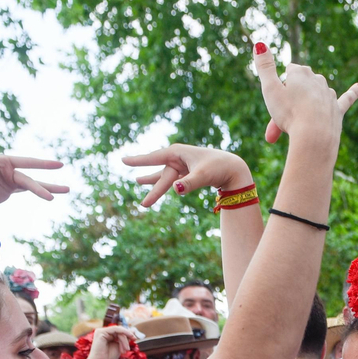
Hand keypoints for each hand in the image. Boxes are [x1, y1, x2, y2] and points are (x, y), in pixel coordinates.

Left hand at [0, 120, 66, 209]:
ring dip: (48, 189)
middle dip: (48, 184)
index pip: (28, 163)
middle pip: (31, 178)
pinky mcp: (9, 191)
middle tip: (67, 188)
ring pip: (33, 185)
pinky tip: (52, 194)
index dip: (43, 164)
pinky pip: (28, 192)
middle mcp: (9, 169)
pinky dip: (40, 192)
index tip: (58, 165)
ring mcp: (10, 181)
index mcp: (4, 161)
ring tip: (66, 190)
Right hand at [81, 324, 138, 358]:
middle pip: (120, 331)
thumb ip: (125, 338)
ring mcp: (101, 331)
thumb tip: (133, 330)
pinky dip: (123, 335)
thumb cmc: (108, 357)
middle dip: (126, 339)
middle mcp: (103, 332)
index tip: (135, 339)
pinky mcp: (100, 332)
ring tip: (125, 349)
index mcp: (107, 335)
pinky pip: (115, 329)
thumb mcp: (120, 346)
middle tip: (128, 349)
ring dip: (124, 340)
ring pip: (119, 331)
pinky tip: (125, 342)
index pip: (119, 331)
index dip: (128, 334)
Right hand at [124, 145, 251, 207]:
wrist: (233, 168)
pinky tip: (154, 183)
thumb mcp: (203, 175)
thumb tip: (175, 190)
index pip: (154, 158)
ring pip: (164, 176)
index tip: (123, 160)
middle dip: (153, 188)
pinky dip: (164, 183)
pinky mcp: (187, 172)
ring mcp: (182, 165)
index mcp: (177, 153)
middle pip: (162, 175)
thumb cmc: (219, 168)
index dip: (139, 160)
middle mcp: (177, 157)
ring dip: (153, 182)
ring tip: (138, 181)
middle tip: (143, 205)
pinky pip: (172, 179)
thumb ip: (189, 183)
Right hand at [252, 41, 357, 147]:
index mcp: (300, 73)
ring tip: (295, 126)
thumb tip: (259, 43)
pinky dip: (353, 92)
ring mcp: (329, 94)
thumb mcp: (270, 89)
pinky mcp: (338, 110)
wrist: (314, 136)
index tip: (274, 103)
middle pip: (299, 89)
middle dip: (288, 105)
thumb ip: (264, 66)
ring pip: (314, 98)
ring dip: (302, 111)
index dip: (278, 90)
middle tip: (280, 124)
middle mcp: (317, 79)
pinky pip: (347, 98)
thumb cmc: (290, 113)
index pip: (286, 75)